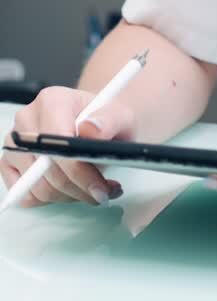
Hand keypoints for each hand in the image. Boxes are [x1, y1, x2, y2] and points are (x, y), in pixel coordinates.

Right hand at [0, 87, 135, 206]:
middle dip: (79, 189)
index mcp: (52, 100)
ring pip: (38, 188)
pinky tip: (74, 188)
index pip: (57, 144)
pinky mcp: (10, 164)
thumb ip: (109, 120)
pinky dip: (53, 200)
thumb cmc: (107, 121)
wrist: (99, 125)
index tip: (102, 188)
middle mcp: (27, 119)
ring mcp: (15, 143)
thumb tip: (90, 130)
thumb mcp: (121, 117)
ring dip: (69, 196)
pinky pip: (27, 196)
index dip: (79, 171)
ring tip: (94, 188)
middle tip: (104, 192)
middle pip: (46, 171)